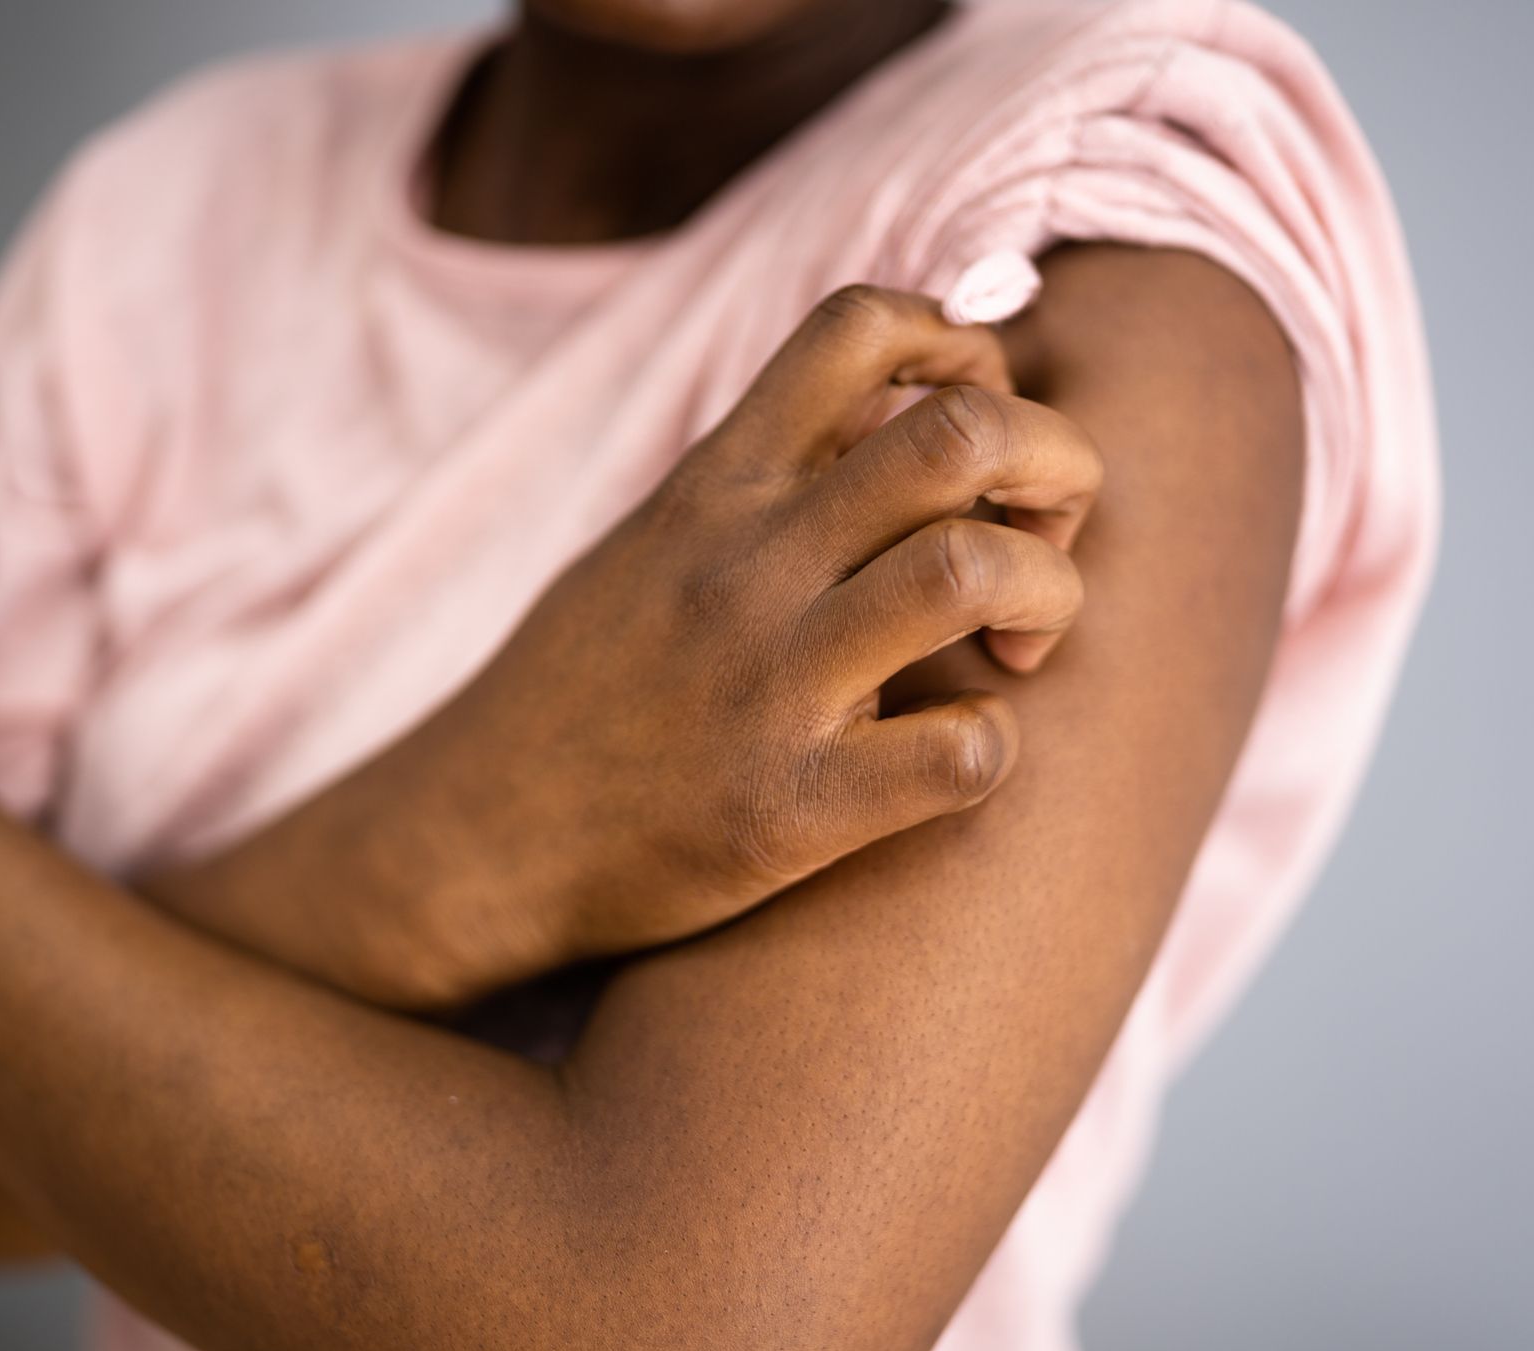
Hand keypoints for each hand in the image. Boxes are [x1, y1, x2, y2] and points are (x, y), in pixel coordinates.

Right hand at [192, 286, 1104, 1007]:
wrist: (476, 841)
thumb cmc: (585, 690)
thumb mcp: (652, 542)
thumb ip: (763, 475)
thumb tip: (893, 406)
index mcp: (714, 486)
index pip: (860, 325)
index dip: (965, 348)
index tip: (979, 423)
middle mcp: (745, 564)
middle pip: (960, 431)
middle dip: (1058, 460)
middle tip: (1046, 532)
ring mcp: (767, 684)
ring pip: (972, 568)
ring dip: (1048, 593)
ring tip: (1020, 642)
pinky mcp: (786, 811)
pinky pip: (959, 755)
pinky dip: (994, 746)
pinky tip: (959, 755)